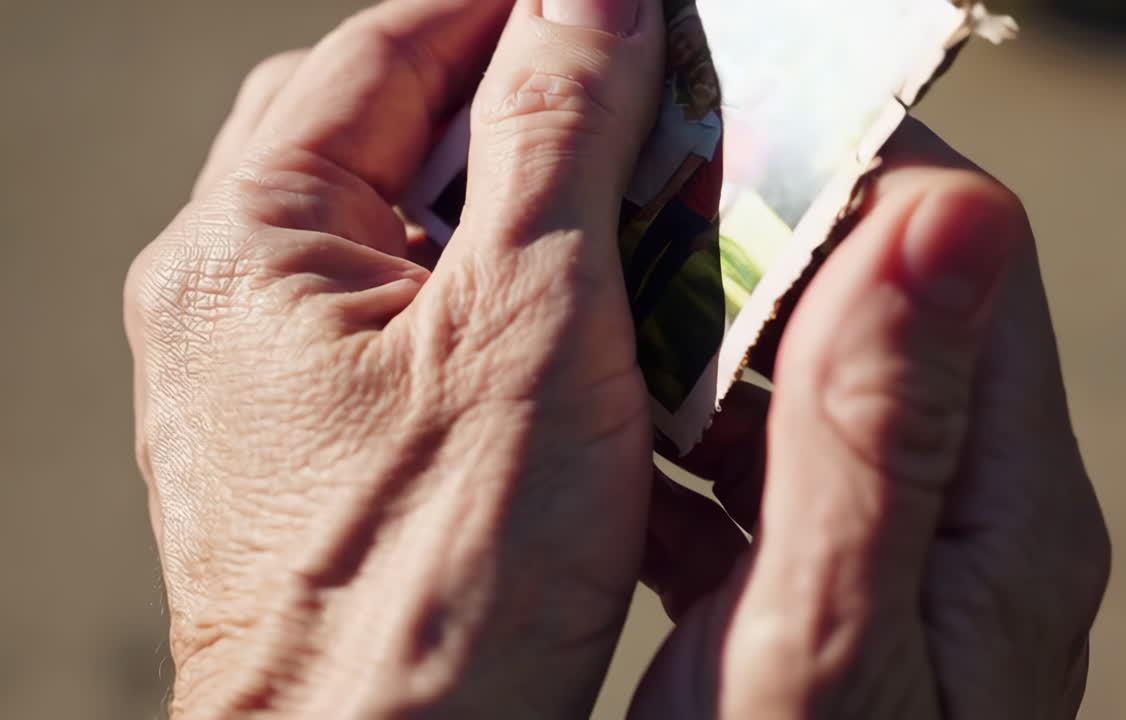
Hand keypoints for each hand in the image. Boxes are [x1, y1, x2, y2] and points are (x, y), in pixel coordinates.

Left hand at [126, 0, 664, 715]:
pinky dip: (508, 307)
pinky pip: (417, 326)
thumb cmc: (442, 594)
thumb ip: (556, 140)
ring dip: (528, 213)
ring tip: (633, 211)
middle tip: (638, 97)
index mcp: (249, 247)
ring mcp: (273, 378)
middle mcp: (235, 301)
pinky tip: (590, 336)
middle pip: (388, 134)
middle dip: (522, 105)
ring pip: (413, 234)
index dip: (515, 8)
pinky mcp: (325, 446)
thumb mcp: (531, 336)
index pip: (387, 49)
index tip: (619, 3)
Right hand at [636, 119, 1110, 718]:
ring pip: (811, 373)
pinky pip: (765, 458)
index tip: (711, 141)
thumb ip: (884, 437)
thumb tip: (945, 222)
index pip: (962, 251)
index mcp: (1002, 505)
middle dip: (754, 242)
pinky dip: (686, 430)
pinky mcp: (828, 576)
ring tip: (595, 308)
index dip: (844, 173)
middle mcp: (971, 506)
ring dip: (707, 333)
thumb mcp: (825, 644)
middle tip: (623, 219)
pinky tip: (607, 445)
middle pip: (883, 299)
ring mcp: (900, 541)